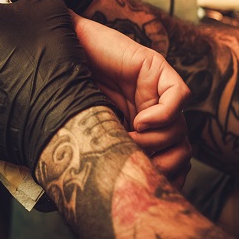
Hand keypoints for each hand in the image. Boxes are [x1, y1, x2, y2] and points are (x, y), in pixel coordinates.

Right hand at [73, 13, 192, 187]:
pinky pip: (179, 96)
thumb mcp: (83, 129)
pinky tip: (140, 120)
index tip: (139, 187)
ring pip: (181, 129)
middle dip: (162, 166)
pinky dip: (164, 114)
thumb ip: (99, 151)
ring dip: (156, 142)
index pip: (169, 162)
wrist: (57, 46)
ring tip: (128, 139)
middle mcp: (150, 112)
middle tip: (135, 165)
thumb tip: (99, 192)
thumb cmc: (61, 88)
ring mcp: (155, 90)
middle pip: (180, 150)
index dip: (161, 179)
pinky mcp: (156, 67)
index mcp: (137, 130)